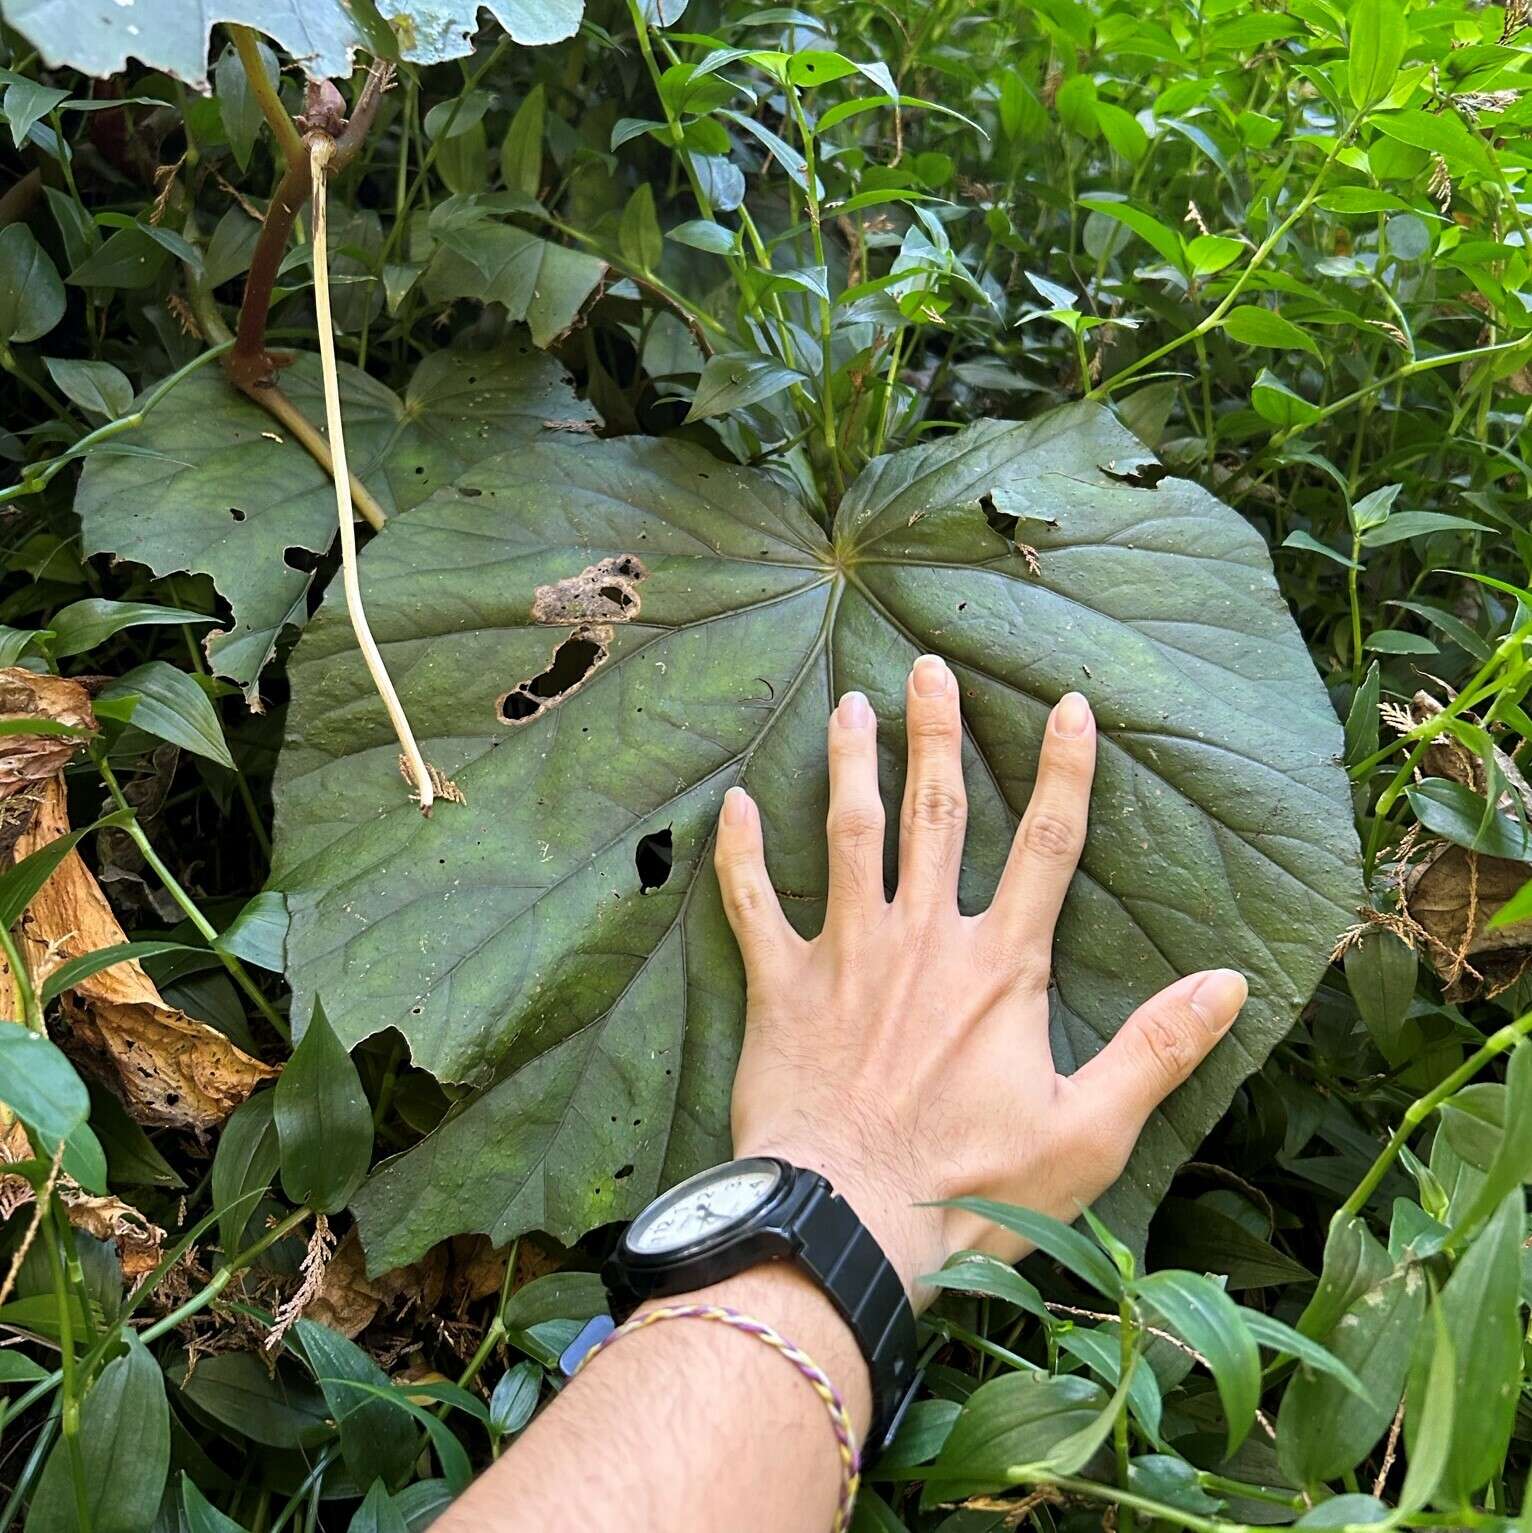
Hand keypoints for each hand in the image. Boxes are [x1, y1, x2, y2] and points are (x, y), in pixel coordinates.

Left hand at [713, 654, 1247, 1301]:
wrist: (847, 1224)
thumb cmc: (970, 1188)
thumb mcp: (1090, 1132)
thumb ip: (1157, 1050)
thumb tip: (1230, 983)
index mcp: (1000, 966)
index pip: (1048, 845)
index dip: (1065, 771)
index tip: (1069, 705)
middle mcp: (922, 938)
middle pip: (938, 813)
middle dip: (939, 734)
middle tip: (929, 667)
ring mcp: (845, 954)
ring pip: (849, 833)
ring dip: (851, 763)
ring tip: (850, 702)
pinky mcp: (781, 987)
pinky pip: (753, 904)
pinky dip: (741, 854)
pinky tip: (734, 804)